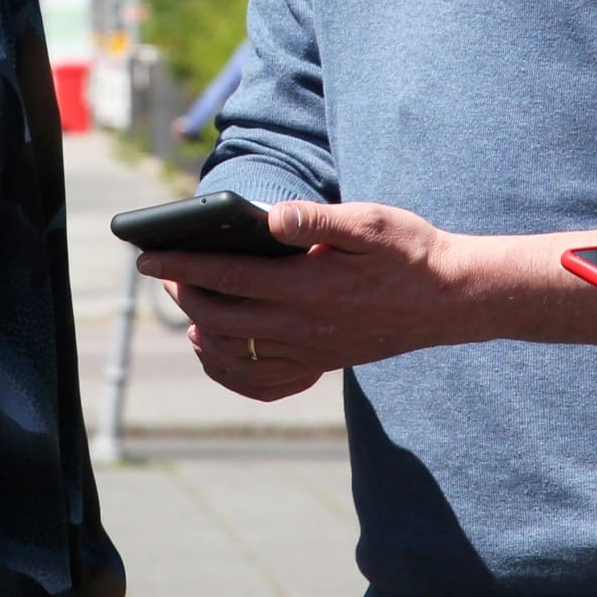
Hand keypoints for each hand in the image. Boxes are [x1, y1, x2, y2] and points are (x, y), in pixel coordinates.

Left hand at [138, 200, 459, 399]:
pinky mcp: (322, 364)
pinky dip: (228, 367)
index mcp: (308, 287)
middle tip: (162, 272)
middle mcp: (304, 327)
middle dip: (181, 295)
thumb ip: (316, 219)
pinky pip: (261, 379)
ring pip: (235, 351)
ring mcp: (312, 352)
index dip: (180, 265)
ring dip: (200, 329)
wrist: (451, 299)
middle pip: (220, 317)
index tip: (145, 256)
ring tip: (185, 305)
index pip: (225, 277)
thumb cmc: (408, 251)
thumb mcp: (369, 222)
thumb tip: (270, 217)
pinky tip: (218, 347)